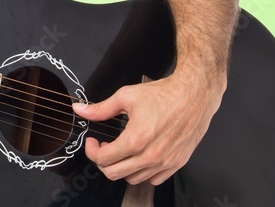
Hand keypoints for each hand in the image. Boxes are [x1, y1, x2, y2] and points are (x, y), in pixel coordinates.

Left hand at [72, 71, 223, 184]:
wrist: (194, 95)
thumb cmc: (164, 94)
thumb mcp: (126, 96)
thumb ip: (101, 108)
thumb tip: (80, 109)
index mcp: (135, 140)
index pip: (102, 159)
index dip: (91, 150)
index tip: (93, 141)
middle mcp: (150, 156)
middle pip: (114, 173)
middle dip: (103, 161)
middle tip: (104, 146)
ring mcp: (164, 163)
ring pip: (132, 179)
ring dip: (122, 167)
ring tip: (122, 150)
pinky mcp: (176, 164)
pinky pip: (153, 179)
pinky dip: (143, 172)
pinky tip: (140, 156)